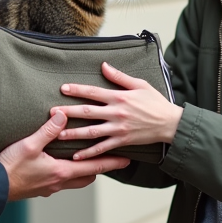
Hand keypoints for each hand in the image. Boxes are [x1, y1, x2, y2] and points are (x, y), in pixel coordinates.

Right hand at [0, 112, 129, 200]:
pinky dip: (67, 173)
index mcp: (61, 172)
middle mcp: (58, 182)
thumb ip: (48, 130)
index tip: (126, 160)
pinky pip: (60, 181)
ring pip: (74, 181)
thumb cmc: (10, 167)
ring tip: (85, 159)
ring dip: (82, 172)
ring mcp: (48, 187)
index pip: (94, 167)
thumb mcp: (29, 144)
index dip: (111, 162)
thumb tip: (63, 115)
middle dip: (99, 168)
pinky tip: (59, 165)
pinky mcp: (38, 189)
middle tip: (108, 157)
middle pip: (87, 177)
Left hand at [52, 62, 183, 159]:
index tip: (63, 88)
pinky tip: (77, 156)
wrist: (170, 123)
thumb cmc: (156, 102)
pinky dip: (89, 153)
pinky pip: (103, 148)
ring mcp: (118, 128)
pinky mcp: (122, 141)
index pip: (94, 92)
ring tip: (59, 135)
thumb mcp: (140, 84)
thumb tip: (104, 66)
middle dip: (68, 113)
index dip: (77, 90)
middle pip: (88, 112)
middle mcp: (116, 113)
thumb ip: (120, 77)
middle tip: (51, 113)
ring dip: (74, 134)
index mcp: (119, 97)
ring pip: (92, 132)